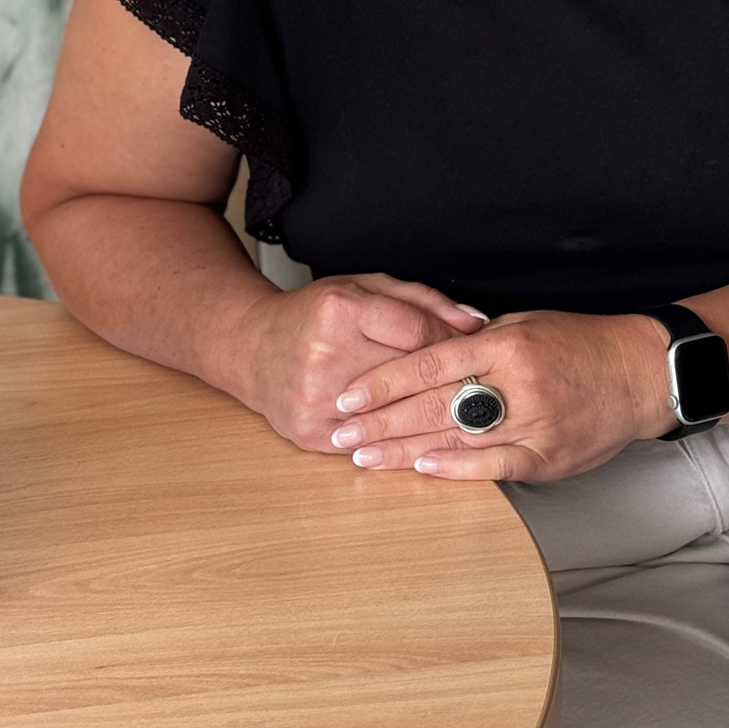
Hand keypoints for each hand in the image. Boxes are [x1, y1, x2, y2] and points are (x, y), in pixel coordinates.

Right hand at [231, 274, 487, 453]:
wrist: (252, 348)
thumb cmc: (314, 314)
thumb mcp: (364, 287)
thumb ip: (423, 300)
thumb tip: (476, 321)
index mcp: (340, 311)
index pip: (418, 333)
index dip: (453, 342)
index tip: (468, 348)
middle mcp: (326, 356)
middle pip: (411, 376)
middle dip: (447, 379)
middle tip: (470, 379)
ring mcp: (318, 401)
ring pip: (397, 415)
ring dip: (427, 412)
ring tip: (447, 404)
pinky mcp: (313, 434)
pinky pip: (374, 440)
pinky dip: (398, 435)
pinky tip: (413, 428)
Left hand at [327, 310, 673, 481]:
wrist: (639, 374)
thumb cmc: (578, 342)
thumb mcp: (524, 323)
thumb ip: (476, 340)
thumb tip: (426, 350)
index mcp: (505, 344)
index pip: (430, 361)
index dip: (385, 381)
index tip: (349, 395)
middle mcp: (516, 384)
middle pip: (433, 405)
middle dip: (381, 421)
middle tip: (339, 433)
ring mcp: (533, 424)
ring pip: (456, 439)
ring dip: (404, 451)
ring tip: (363, 456)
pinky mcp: (548, 457)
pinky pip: (493, 465)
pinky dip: (455, 468)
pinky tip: (421, 470)